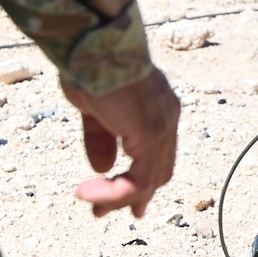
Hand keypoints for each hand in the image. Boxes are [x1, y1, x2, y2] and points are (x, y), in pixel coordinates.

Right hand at [61, 69, 179, 217]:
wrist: (92, 44)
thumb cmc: (90, 66)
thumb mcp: (93, 108)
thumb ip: (101, 138)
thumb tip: (103, 168)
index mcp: (158, 109)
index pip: (157, 154)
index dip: (141, 179)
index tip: (124, 201)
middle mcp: (168, 117)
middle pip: (159, 171)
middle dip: (134, 196)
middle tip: (105, 212)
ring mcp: (164, 126)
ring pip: (151, 180)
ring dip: (119, 199)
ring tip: (93, 207)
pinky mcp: (151, 134)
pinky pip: (138, 180)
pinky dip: (116, 193)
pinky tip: (91, 194)